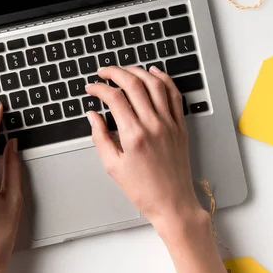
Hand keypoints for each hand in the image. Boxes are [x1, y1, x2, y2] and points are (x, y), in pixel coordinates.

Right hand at [85, 66, 205, 235]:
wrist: (172, 203)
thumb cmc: (143, 189)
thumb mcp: (112, 166)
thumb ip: (100, 137)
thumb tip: (92, 115)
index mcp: (133, 135)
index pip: (114, 98)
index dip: (99, 88)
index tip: (91, 88)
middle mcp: (153, 124)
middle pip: (134, 84)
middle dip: (115, 72)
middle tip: (103, 72)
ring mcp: (170, 123)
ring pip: (155, 83)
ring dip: (138, 71)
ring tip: (125, 70)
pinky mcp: (180, 126)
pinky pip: (174, 94)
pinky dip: (164, 79)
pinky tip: (154, 73)